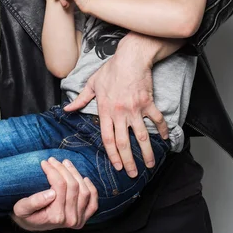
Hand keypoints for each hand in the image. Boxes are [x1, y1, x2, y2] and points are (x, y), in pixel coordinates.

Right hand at [11, 157, 97, 230]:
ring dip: (76, 174)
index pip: (59, 186)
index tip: (44, 162)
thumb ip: (33, 202)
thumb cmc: (25, 215)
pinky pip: (93, 203)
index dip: (52, 170)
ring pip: (84, 191)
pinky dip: (91, 189)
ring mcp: (78, 219)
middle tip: (53, 160)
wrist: (30, 225)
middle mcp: (70, 219)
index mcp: (55, 216)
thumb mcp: (21, 209)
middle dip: (62, 169)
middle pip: (72, 186)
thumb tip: (51, 193)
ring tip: (65, 163)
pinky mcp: (83, 219)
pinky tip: (84, 178)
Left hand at [64, 34, 169, 176]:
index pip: (107, 138)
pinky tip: (164, 139)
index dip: (112, 155)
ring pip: (141, 136)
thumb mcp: (92, 83)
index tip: (117, 166)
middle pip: (124, 143)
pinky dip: (162, 130)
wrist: (130, 58)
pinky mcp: (148, 103)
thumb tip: (67, 108)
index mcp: (105, 110)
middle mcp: (120, 113)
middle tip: (132, 174)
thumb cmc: (111, 70)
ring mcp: (135, 109)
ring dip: (146, 153)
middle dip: (128, 161)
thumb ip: (80, 99)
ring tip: (149, 165)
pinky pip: (157, 120)